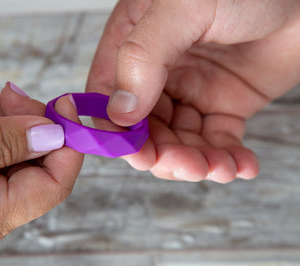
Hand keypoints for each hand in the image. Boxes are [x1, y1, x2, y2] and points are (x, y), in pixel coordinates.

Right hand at [87, 0, 299, 182]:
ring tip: (218, 168)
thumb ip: (143, 56)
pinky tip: (240, 165)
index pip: (107, 94)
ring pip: (179, 141)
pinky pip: (217, 140)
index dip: (117, 129)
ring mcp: (192, 89)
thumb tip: (121, 111)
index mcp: (135, 44)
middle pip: (145, 128)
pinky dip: (227, 159)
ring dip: (196, 162)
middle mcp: (159, 71)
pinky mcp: (224, 104)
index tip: (136, 153)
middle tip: (185, 165)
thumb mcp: (184, 8)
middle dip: (163, 153)